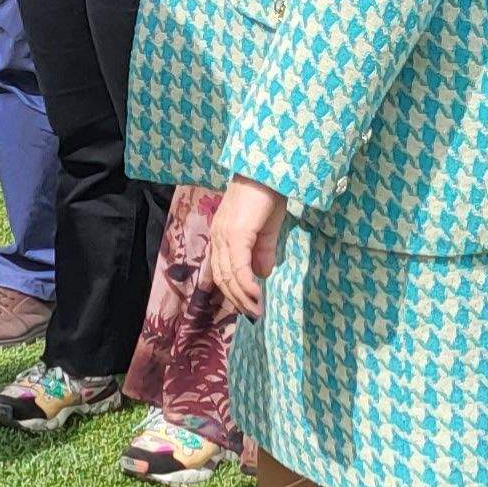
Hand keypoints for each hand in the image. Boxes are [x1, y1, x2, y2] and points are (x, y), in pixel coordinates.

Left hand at [204, 179, 285, 317]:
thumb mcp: (267, 229)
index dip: (231, 291)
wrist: (269, 172)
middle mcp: (218, 238)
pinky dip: (246, 285)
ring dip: (242, 297)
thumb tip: (262, 275)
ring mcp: (225, 236)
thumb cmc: (268, 196)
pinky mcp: (236, 234)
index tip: (244, 306)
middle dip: (237, 299)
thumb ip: (262, 252)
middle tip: (253, 314)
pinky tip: (256, 295)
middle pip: (222, 277)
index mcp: (222, 236)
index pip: (221, 270)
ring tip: (255, 310)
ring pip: (228, 276)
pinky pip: (238, 267)